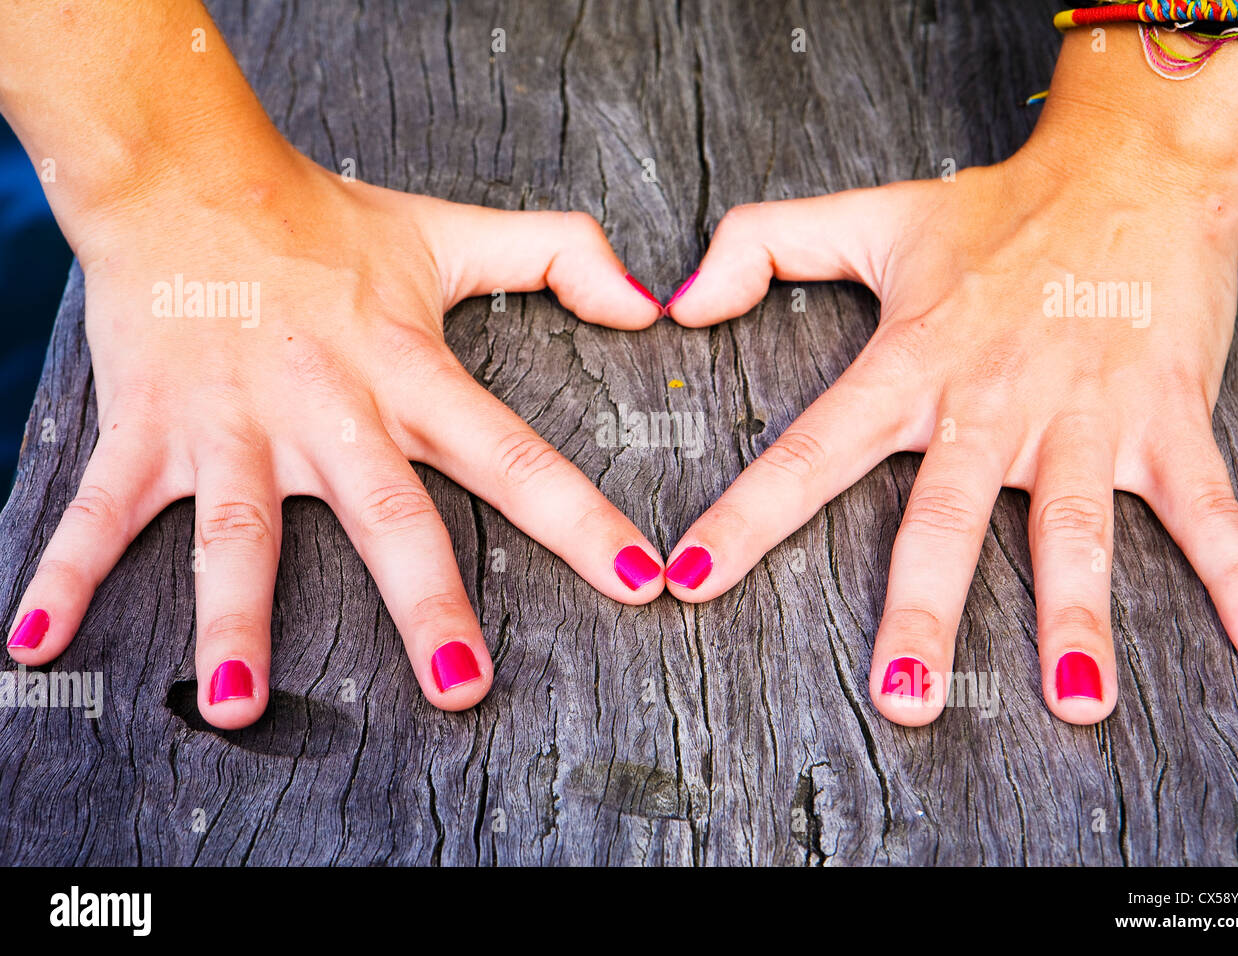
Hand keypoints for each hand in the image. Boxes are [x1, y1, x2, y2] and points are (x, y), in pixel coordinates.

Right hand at [4, 145, 665, 727]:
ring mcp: (233, 424)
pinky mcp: (149, 427)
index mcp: (409, 374)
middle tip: (459, 686)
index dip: (581, 520)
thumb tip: (650, 303)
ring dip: (236, 622)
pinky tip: (36, 639)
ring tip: (238, 711)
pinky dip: (65, 571)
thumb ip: (559, 255)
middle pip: (387, 516)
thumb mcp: (452, 234)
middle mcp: (329, 411)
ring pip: (238, 533)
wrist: (188, 175)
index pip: (513, 454)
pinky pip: (102, 507)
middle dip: (424, 602)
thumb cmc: (325, 221)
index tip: (638, 582)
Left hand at [663, 131, 1237, 725]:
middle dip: (925, 613)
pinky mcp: (1166, 415)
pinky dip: (1236, 571)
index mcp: (910, 364)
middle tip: (904, 700)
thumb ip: (764, 245)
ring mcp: (1085, 413)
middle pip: (947, 518)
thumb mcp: (868, 217)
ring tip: (1077, 702)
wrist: (1131, 167)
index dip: (746, 517)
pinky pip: (1206, 504)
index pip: (810, 450)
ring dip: (1078, 615)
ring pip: (1075, 527)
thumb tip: (678, 302)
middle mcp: (990, 400)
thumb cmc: (995, 210)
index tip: (692, 581)